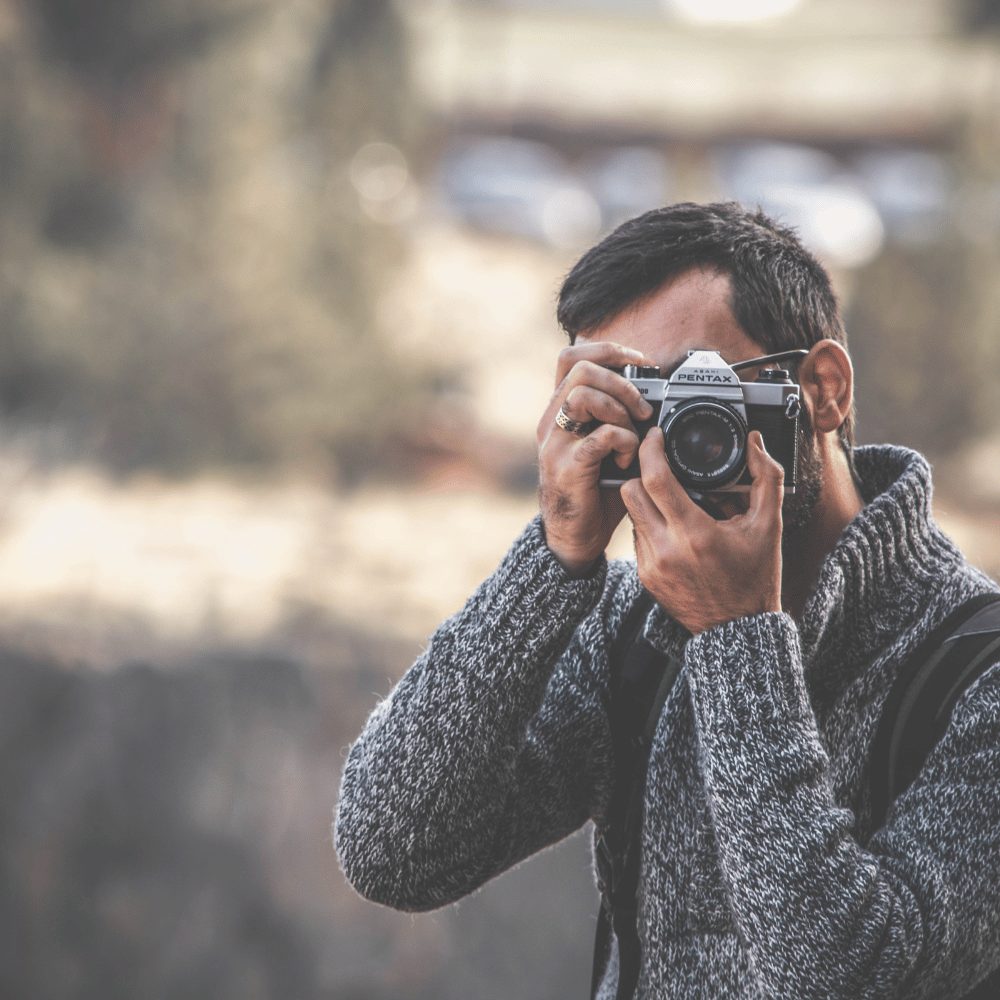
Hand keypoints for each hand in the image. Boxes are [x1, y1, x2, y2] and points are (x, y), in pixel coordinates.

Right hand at [537, 342, 655, 574]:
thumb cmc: (594, 490)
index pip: (572, 357)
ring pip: (583, 396)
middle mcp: (551, 421)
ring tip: (634, 434)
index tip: (640, 366)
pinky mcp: (566, 467)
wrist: (573, 537)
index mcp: (560, 410)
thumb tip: (659, 398)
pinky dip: (623, 442)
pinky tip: (628, 460)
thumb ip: (621, 419)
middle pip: (580, 369)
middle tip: (642, 408)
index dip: (609, 352)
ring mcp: (555, 443)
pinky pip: (598, 437)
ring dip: (619, 410)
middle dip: (622, 382)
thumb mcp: (607, 446)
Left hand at [620, 428, 782, 633]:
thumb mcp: (769, 526)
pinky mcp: (645, 576)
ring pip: (632, 513)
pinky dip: (651, 525)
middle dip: (642, 473)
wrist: (738, 629)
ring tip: (675, 500)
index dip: (650, 450)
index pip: (654, 479)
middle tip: (661, 466)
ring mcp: (651, 565)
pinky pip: (637, 537)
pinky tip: (675, 528)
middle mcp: (666, 550)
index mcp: (695, 534)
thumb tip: (755, 443)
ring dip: (647, 500)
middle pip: (630, 491)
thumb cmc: (756, 577)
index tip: (656, 436)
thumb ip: (766, 479)